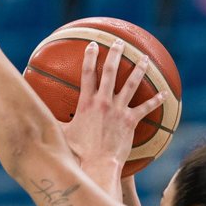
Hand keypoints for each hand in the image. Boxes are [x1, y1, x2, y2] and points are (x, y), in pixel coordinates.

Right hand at [61, 41, 163, 179]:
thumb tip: (40, 116)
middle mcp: (104, 102)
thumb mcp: (62, 133)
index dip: (90, 57)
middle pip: (111, 72)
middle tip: (120, 43)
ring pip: (132, 84)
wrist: (97, 163)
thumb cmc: (78, 151)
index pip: (87, 74)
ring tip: (144, 58)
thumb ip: (54, 121)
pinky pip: (146, 108)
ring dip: (139, 69)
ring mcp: (119, 110)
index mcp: (86, 102)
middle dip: (115, 54)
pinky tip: (165, 93)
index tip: (93, 45)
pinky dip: (156, 100)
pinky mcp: (131, 121)